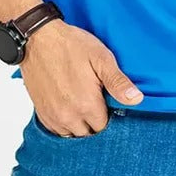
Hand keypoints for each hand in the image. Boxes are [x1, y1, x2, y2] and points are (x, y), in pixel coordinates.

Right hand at [21, 19, 143, 135]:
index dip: (110, 116)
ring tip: (83, 104)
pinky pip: (57, 131)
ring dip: (80, 125)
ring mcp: (53, 117)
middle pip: (89, 134)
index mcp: (86, 105)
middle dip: (96, 122)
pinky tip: (70, 107)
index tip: (109, 103)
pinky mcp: (42, 113)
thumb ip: (118, 82)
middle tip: (97, 101)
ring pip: (73, 135)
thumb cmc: (71, 45)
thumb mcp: (101, 57)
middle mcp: (68, 117)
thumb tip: (137, 99)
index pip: (105, 128)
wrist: (39, 39)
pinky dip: (65, 124)